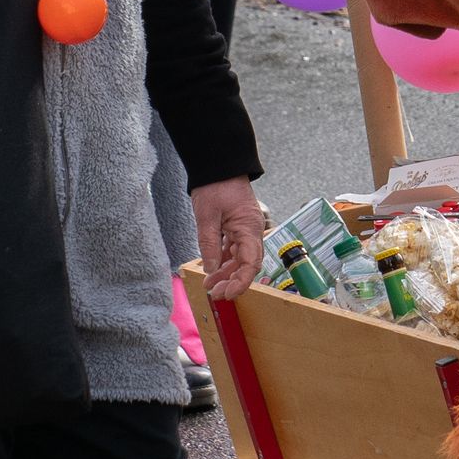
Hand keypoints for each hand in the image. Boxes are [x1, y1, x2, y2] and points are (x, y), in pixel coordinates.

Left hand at [192, 176, 268, 301]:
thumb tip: (212, 270)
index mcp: (249, 228)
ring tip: (210, 285)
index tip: (228, 294)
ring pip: (240, 258)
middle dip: (232, 281)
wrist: (218, 165)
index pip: (251, 263)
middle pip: (246, 264)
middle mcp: (251, 231)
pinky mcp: (237, 227)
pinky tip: (213, 270)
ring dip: (227, 273)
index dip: (241, 282)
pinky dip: (225, 260)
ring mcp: (245, 229)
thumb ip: (210, 244)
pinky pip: (234, 249)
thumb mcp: (207, 216)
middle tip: (215, 294)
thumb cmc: (215, 185)